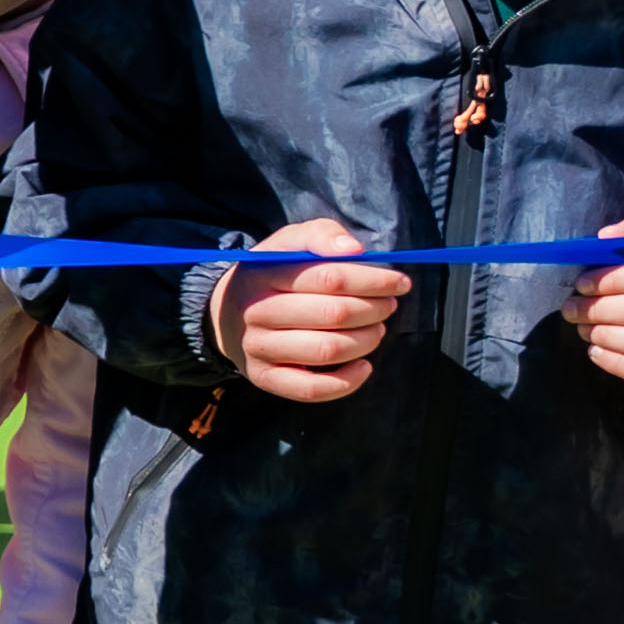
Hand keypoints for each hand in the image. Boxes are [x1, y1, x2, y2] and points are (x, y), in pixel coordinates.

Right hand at [210, 215, 408, 402]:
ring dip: (366, 340)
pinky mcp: (264, 377)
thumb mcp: (287, 244)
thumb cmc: (271, 276)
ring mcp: (258, 348)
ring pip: (328, 350)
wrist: (224, 316)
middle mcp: (256, 313)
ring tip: (377, 330)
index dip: (373, 280)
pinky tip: (363, 366)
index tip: (398, 282)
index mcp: (263, 275)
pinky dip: (347, 382)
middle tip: (388, 306)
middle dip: (374, 309)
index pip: (329, 277)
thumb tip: (354, 250)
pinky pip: (311, 389)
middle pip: (333, 314)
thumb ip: (320, 234)